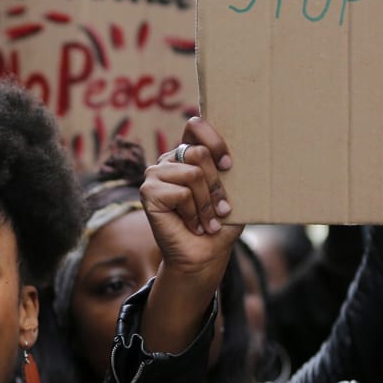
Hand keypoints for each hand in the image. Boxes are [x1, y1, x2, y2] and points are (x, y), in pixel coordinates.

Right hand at [140, 118, 242, 279]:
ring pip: (192, 174)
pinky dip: (193, 214)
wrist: (205, 255)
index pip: (196, 127)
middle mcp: (169, 160)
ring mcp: (155, 174)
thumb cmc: (220, 222)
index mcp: (188, 154)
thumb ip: (228, 169)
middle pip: (199, 153)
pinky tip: (192, 225)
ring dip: (206, 204)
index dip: (215, 141)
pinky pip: (181, 193)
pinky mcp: (147, 192)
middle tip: (222, 209)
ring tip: (208, 222)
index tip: (229, 165)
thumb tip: (235, 156)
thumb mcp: (232, 192)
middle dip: (217, 185)